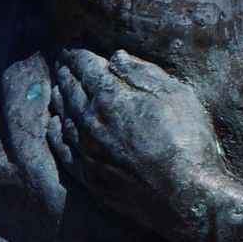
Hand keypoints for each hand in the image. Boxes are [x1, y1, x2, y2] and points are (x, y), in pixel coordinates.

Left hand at [50, 48, 226, 240]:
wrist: (184, 195)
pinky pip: (63, 149)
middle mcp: (91, 122)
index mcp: (111, 97)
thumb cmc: (188, 140)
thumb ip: (143, 74)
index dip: (78, 53)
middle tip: (61, 62)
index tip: (72, 45)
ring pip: (63, 118)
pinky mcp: (89, 176)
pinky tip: (54, 125)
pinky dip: (55, 132)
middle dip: (65, 73)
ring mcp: (87, 150)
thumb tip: (116, 57)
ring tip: (57, 87)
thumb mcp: (176, 95)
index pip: (86, 67)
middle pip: (70, 90)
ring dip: (58, 99)